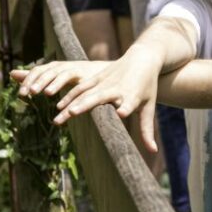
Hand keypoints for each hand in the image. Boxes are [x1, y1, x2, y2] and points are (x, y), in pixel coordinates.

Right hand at [13, 58, 162, 151]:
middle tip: (72, 113)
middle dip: (85, 104)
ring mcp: (105, 80)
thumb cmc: (146, 87)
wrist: (141, 59)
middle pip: (100, 97)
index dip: (126, 107)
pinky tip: (59, 107)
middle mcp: (117, 87)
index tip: (122, 112)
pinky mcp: (97, 76)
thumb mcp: (148, 107)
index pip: (130, 102)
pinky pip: (81, 87)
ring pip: (85, 93)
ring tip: (58, 119)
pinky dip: (70, 96)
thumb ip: (147, 130)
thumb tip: (153, 151)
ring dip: (71, 104)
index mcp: (133, 94)